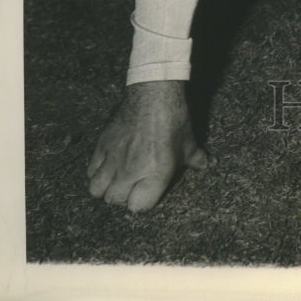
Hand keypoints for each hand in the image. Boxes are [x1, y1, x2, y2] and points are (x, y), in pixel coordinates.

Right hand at [87, 80, 209, 211]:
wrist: (154, 92)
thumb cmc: (174, 119)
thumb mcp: (188, 142)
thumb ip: (197, 159)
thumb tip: (210, 164)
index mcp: (155, 175)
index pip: (138, 207)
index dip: (143, 202)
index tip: (147, 193)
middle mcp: (130, 171)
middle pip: (114, 200)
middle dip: (122, 196)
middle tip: (131, 185)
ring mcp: (113, 159)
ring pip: (96, 189)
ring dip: (106, 187)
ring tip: (117, 177)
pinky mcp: (102, 145)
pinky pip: (90, 169)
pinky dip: (96, 171)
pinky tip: (108, 163)